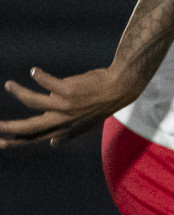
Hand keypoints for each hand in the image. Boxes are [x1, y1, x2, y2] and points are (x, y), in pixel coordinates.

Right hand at [0, 65, 143, 147]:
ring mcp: (66, 106)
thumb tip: (53, 143)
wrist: (120, 88)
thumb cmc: (100, 104)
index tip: (0, 143)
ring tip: (9, 85)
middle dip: (9, 128)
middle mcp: (64, 120)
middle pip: (30, 127)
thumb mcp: (83, 124)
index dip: (16, 141)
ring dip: (18, 92)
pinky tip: (34, 71)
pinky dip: (37, 75)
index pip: (35, 138)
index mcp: (64, 129)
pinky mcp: (68, 90)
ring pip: (32, 101)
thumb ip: (67, 133)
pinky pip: (45, 81)